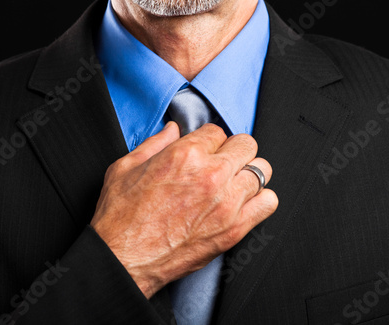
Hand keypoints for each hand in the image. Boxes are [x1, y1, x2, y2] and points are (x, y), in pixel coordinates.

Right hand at [90, 122, 277, 297]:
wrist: (123, 260)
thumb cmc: (120, 217)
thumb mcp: (125, 167)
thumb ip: (154, 143)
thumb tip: (173, 129)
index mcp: (184, 155)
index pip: (217, 131)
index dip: (208, 141)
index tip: (204, 152)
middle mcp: (211, 175)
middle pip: (246, 145)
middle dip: (233, 150)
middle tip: (220, 163)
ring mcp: (226, 203)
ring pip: (261, 170)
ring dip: (247, 174)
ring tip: (232, 183)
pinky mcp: (234, 229)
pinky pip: (268, 202)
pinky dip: (260, 199)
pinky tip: (242, 203)